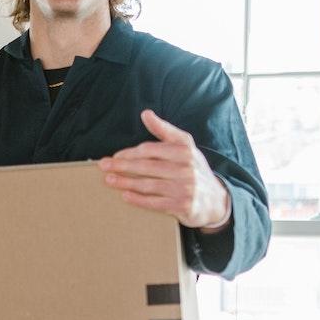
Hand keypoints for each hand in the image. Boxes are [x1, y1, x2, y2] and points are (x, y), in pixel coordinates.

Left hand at [99, 109, 230, 230]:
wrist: (216, 200)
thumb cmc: (193, 170)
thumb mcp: (185, 146)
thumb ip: (164, 130)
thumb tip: (145, 114)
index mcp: (185, 150)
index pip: (151, 149)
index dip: (131, 152)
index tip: (116, 155)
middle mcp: (186, 167)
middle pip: (147, 166)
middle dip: (122, 166)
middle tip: (104, 166)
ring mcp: (185, 187)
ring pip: (149, 184)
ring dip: (126, 182)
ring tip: (109, 180)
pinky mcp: (183, 205)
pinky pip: (155, 202)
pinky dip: (138, 199)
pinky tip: (125, 196)